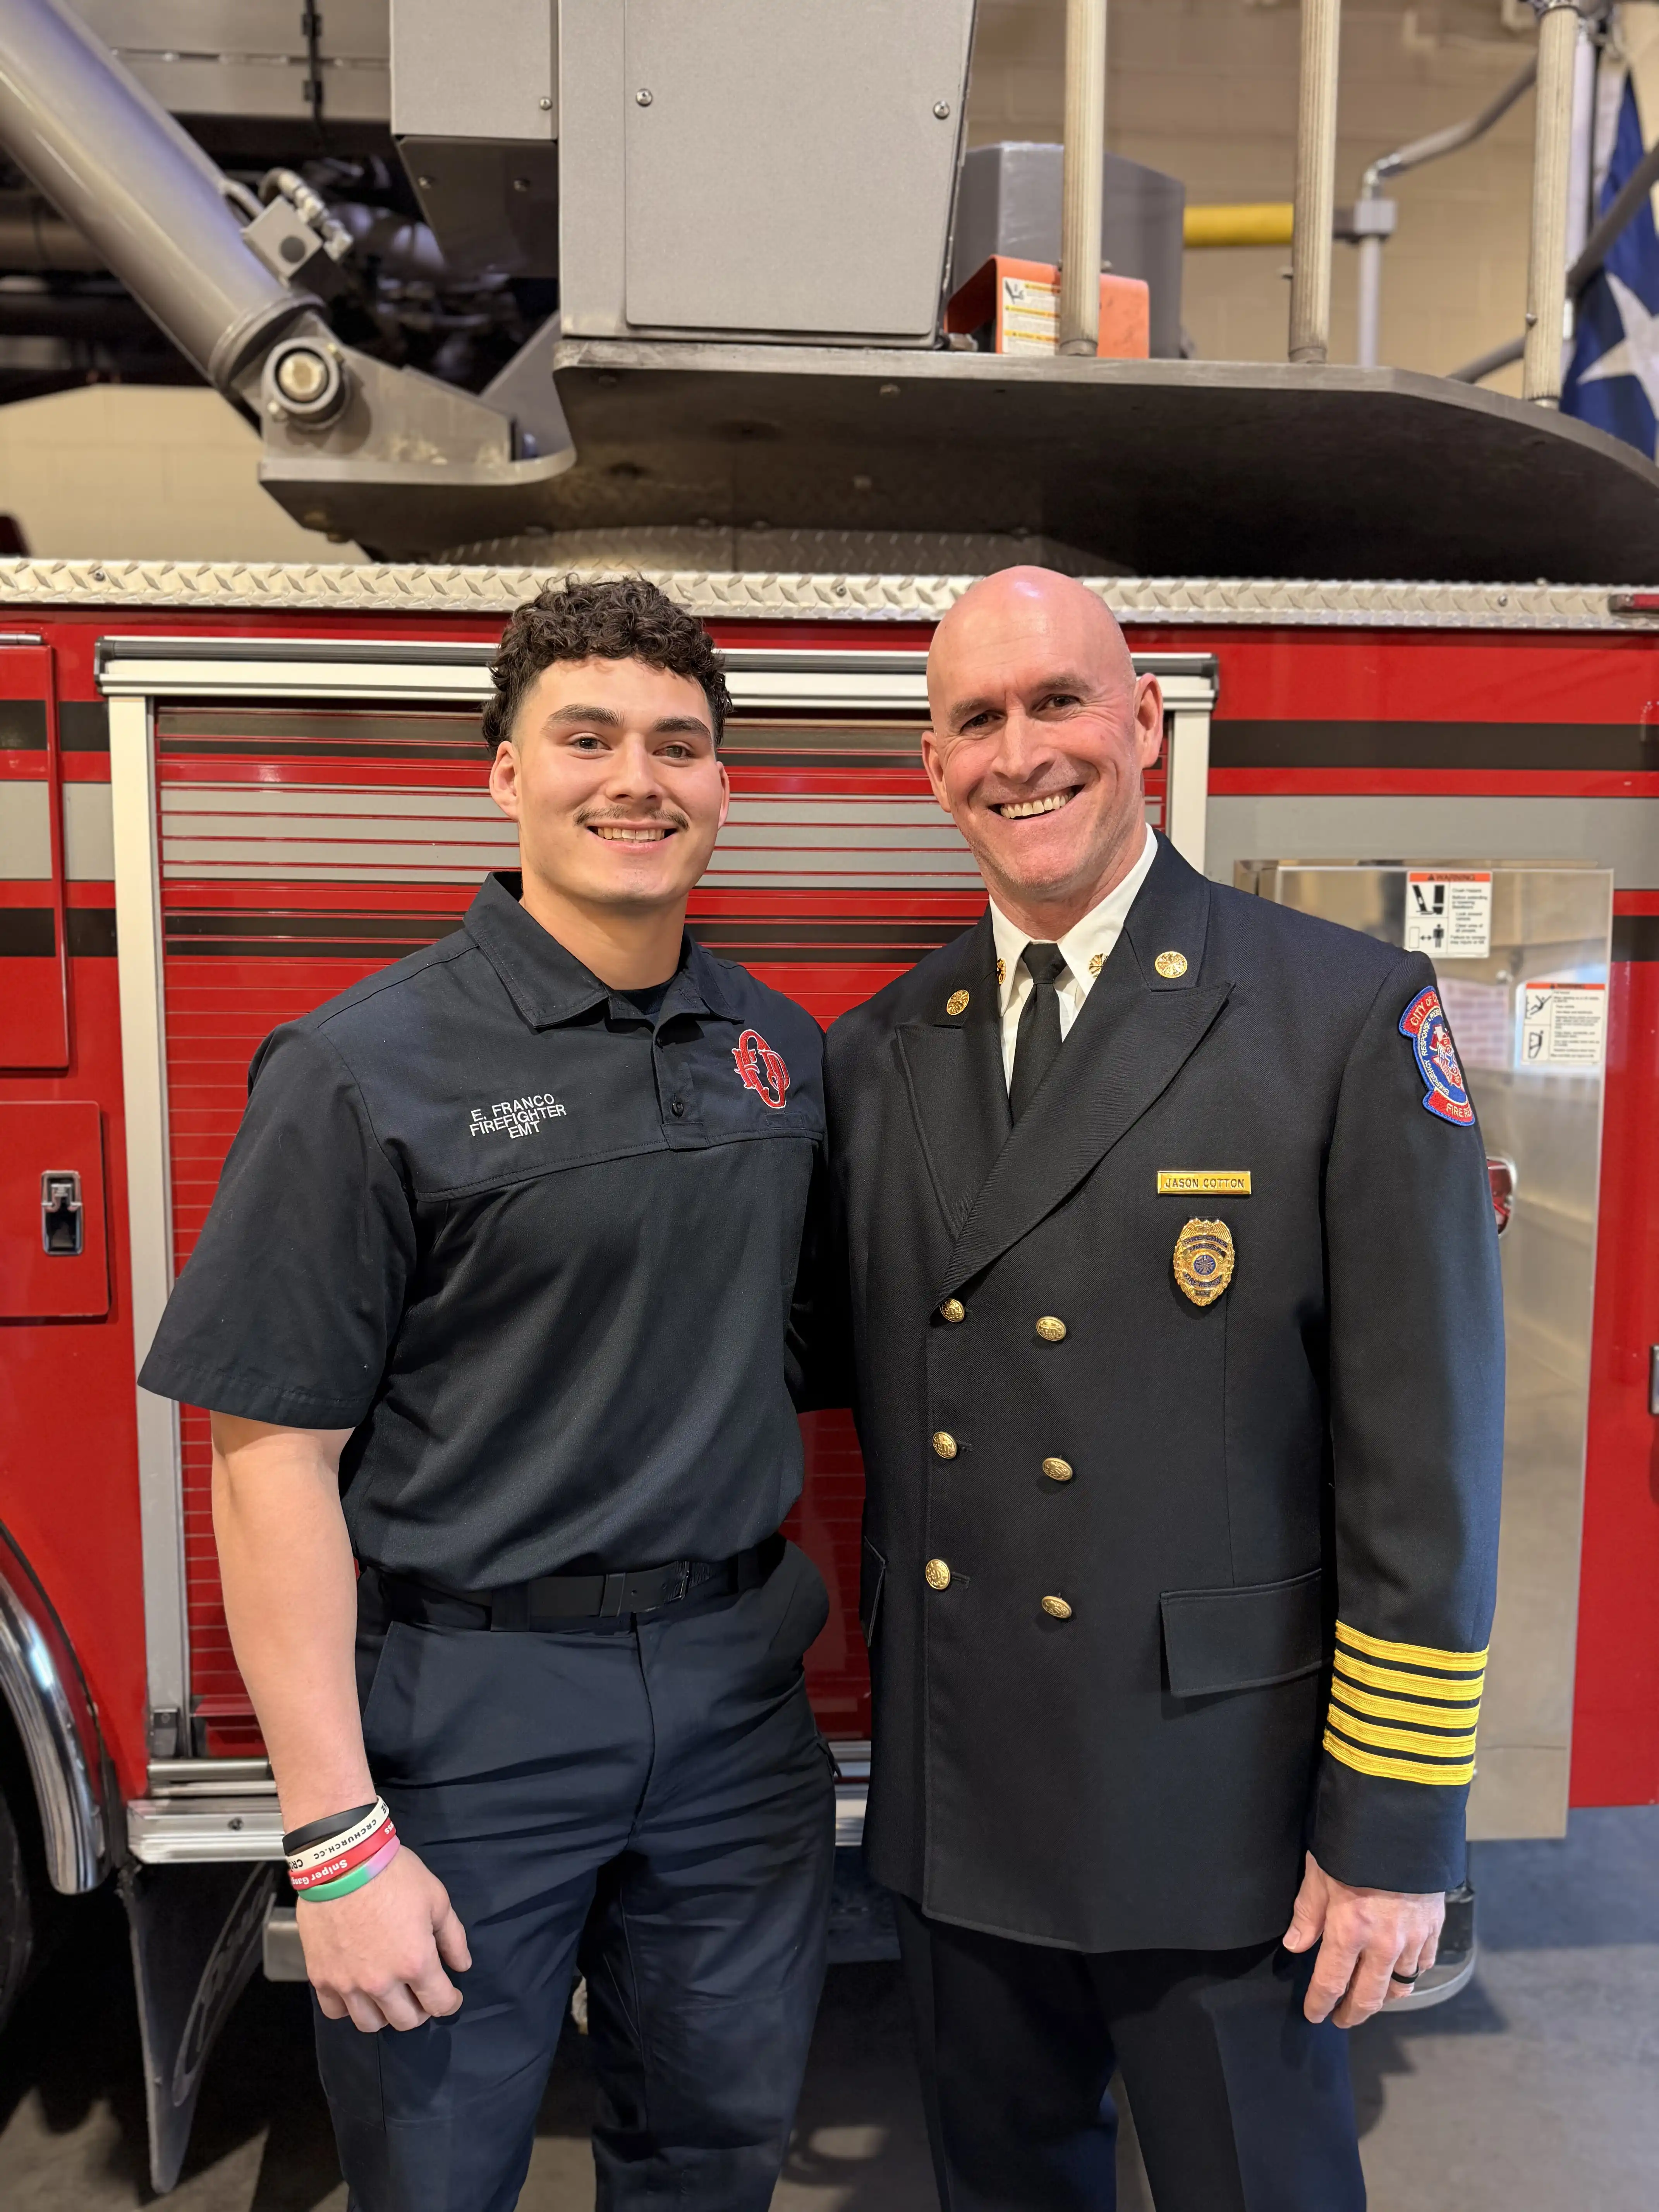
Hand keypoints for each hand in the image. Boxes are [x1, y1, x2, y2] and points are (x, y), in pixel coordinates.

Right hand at [298, 1846, 470, 2031]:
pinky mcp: (321, 1976)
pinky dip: (348, 2006)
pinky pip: (335, 2011)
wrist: (343, 1860)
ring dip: (384, 2014)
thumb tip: (461, 1966)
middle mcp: (381, 1982)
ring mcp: (348, 1983)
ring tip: (388, 1995)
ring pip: (369, 2024)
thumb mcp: (436, 1898)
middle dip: (419, 2011)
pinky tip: (355, 1990)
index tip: (450, 1996)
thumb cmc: (393, 1874)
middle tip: (419, 1993)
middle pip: (405, 2021)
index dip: (450, 2003)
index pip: (439, 2003)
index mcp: (415, 1962)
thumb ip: (452, 1937)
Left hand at [1281, 1850, 1443, 2026]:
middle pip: (1369, 1997)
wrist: (1405, 1823)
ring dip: (1382, 1998)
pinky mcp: (1433, 1928)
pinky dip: (1409, 1975)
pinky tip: (1398, 1974)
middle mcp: (1383, 1943)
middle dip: (1352, 2013)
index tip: (1314, 2014)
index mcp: (1350, 1930)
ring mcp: (1412, 1938)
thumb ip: (1308, 1912)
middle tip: (1341, 2019)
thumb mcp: (1320, 1872)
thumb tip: (1294, 1945)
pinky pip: (1422, 1966)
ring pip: (1399, 1986)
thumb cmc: (1354, 1844)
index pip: (1331, 1983)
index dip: (1320, 2003)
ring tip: (1368, 2000)